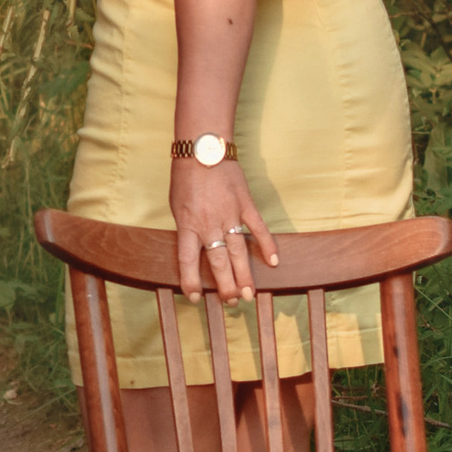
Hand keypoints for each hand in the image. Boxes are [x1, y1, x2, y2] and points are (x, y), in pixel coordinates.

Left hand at [172, 157, 276, 306]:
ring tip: (249, 295)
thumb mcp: (177, 206)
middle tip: (233, 303)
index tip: (194, 298)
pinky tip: (274, 262)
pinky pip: (258, 228)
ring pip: (239, 251)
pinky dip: (267, 245)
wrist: (202, 148)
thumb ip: (187, 228)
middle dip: (226, 285)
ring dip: (245, 275)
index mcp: (188, 225)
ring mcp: (229, 215)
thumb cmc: (186, 177)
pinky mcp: (245, 204)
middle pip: (219, 261)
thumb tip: (194, 250)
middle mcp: (209, 224)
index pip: (188, 261)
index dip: (190, 282)